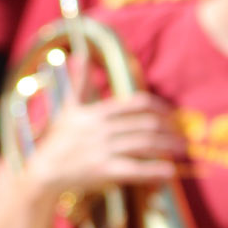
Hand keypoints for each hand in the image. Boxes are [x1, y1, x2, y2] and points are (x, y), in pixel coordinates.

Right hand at [25, 92, 182, 196]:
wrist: (43, 170)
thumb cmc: (58, 140)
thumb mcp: (67, 108)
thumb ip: (78, 84)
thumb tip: (78, 55)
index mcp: (97, 112)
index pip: (135, 104)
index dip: (158, 108)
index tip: (172, 115)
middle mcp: (102, 128)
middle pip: (145, 125)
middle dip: (168, 130)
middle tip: (184, 136)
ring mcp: (103, 149)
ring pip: (144, 145)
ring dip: (167, 147)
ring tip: (182, 150)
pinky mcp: (103, 170)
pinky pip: (135, 169)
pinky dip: (154, 170)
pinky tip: (170, 172)